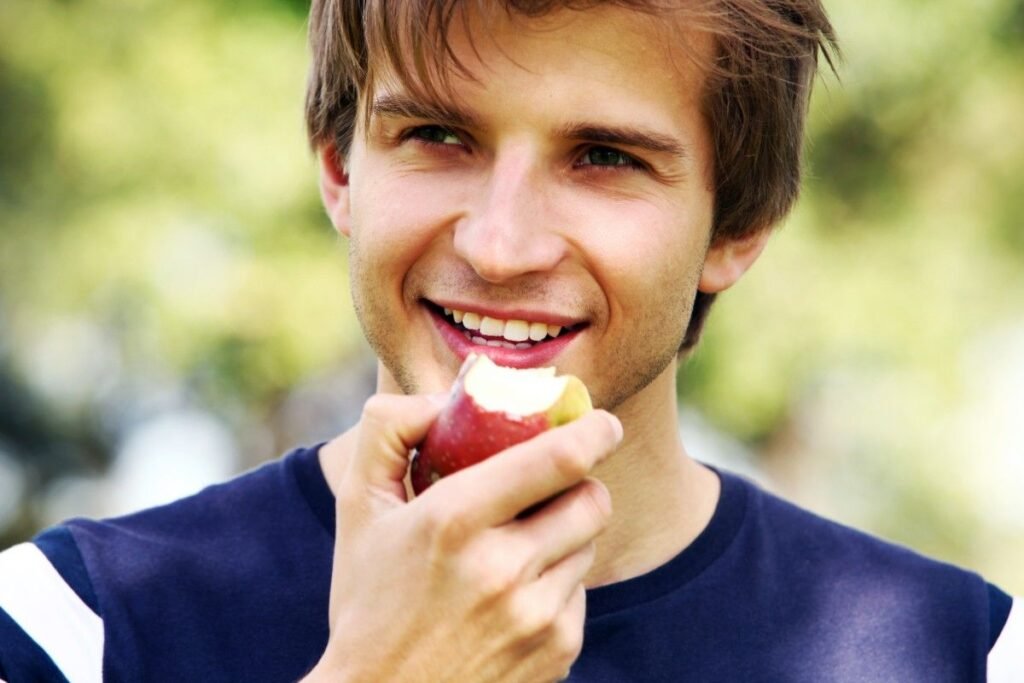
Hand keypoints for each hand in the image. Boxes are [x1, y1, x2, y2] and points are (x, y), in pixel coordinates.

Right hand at [304, 392, 621, 682]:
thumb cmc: (368, 599)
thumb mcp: (358, 507)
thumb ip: (389, 430)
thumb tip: (446, 398)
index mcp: (453, 521)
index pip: (557, 460)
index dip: (593, 431)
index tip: (602, 423)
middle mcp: (502, 569)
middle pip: (592, 500)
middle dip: (580, 484)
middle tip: (552, 487)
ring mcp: (535, 617)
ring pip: (587, 545)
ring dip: (564, 536)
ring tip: (513, 551)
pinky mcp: (557, 651)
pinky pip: (580, 592)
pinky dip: (556, 584)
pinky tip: (511, 601)